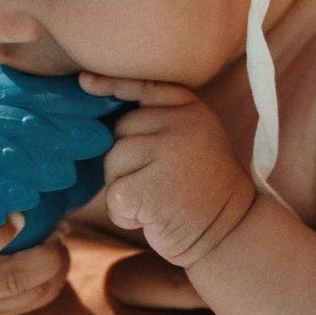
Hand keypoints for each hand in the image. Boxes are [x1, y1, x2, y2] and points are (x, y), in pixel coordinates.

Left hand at [79, 75, 256, 267]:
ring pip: (112, 163)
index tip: (84, 83)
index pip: (143, 87)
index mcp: (190, 109)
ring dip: (124, 188)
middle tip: (158, 183)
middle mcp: (180, 125)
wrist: (231, 231)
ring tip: (157, 200)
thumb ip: (159, 121)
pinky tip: (150, 218)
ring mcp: (167, 154)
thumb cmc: (202, 190)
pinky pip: (114, 195)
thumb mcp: (191, 140)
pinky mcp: (151, 188)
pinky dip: (124, 214)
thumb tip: (101, 100)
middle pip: (118, 131)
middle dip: (125, 161)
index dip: (112, 85)